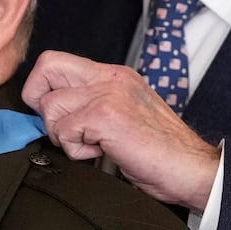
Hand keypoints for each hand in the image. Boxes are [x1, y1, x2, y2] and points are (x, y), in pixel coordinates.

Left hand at [20, 50, 220, 210]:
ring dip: (62, 134)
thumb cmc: (162, 150)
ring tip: (91, 144)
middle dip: (38, 101)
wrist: (192, 168)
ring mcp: (107, 94)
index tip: (57, 115)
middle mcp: (110, 77)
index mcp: (115, 75)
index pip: (58, 61)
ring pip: (50, 106)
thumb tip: (57, 113)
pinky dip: (76, 150)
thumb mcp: (126, 113)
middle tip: (61, 127)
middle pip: (46, 67)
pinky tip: (102, 152)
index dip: (44, 88)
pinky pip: (64, 131)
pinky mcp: (105, 116)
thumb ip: (95, 104)